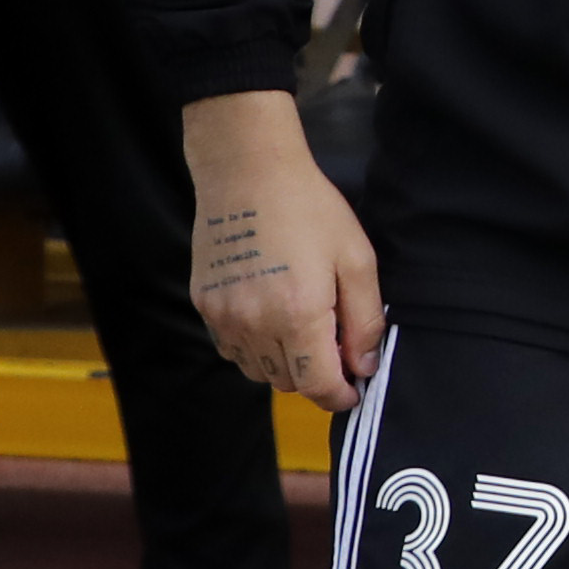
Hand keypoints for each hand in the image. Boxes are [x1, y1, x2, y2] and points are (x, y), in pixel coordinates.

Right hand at [186, 91, 384, 410]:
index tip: (354, 390)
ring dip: (285, 364)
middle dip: (316, 375)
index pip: (317, 384)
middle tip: (335, 346)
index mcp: (298, 314)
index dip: (339, 395)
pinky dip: (255, 348)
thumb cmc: (310, 210)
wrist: (248, 174)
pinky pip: (232, 349)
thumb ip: (364, 320)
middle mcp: (255, 324)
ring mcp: (224, 317)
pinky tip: (272, 318)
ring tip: (304, 329)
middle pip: (288, 381)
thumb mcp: (357, 259)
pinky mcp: (204, 305)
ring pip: (258, 370)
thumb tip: (365, 367)